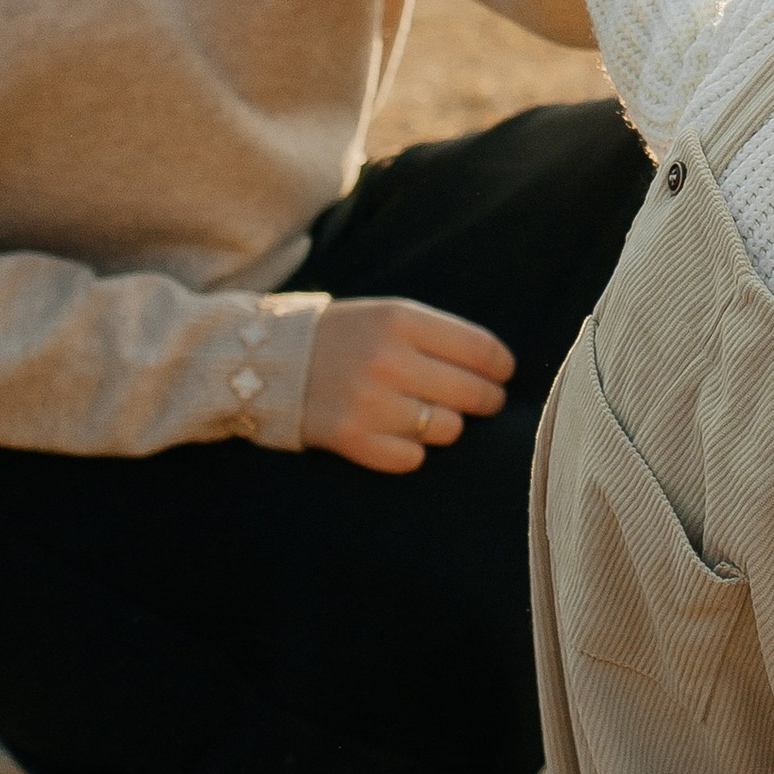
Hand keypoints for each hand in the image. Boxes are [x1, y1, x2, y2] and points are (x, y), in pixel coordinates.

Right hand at [302, 297, 514, 472]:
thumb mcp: (389, 315)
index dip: (501, 367)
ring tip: (426, 413)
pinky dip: (411, 449)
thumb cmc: (345, 336)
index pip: (481, 350)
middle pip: (472, 393)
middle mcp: (388, 360)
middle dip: (486, 399)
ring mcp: (370, 402)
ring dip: (444, 424)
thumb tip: (499, 368)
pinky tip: (396, 432)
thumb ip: (440, 335)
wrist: (270, 362)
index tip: (502, 374)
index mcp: (401, 320)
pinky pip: (413, 458)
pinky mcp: (353, 439)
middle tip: (483, 401)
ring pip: (448, 429)